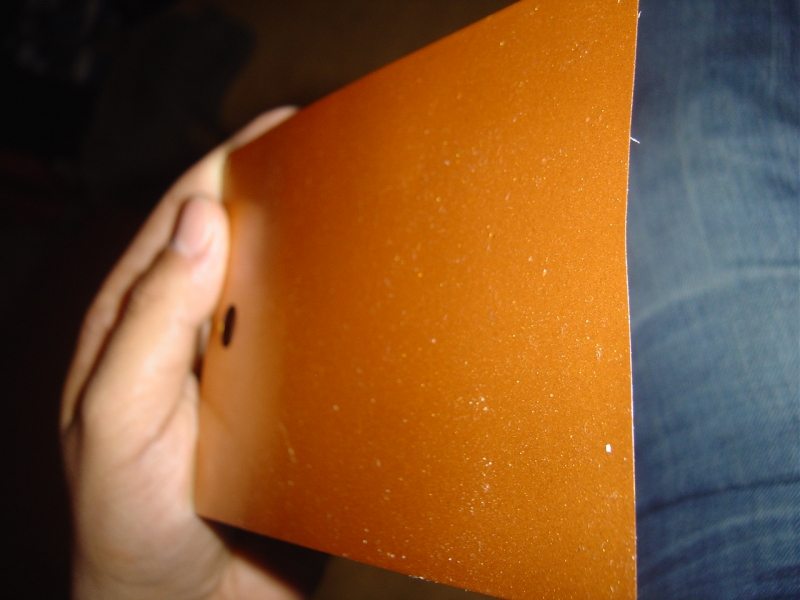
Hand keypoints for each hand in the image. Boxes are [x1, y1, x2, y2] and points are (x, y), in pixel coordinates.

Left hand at [61, 107, 322, 598]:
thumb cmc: (128, 528)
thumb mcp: (117, 421)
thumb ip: (147, 326)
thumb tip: (195, 223)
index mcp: (138, 326)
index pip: (182, 221)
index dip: (228, 164)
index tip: (284, 128)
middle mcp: (193, 337)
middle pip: (241, 245)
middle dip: (285, 197)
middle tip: (341, 161)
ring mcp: (242, 369)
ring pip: (286, 291)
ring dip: (321, 254)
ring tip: (369, 218)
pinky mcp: (285, 405)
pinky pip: (320, 348)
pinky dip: (346, 319)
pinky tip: (375, 305)